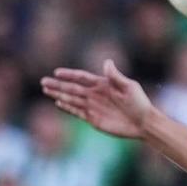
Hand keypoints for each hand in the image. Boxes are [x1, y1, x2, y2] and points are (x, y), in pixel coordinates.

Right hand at [40, 60, 154, 140]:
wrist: (143, 123)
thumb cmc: (139, 103)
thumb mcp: (129, 87)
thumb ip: (115, 76)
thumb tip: (106, 62)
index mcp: (103, 84)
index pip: (82, 77)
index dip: (69, 75)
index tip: (57, 72)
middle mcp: (95, 94)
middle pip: (72, 88)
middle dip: (57, 85)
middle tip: (43, 82)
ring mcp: (93, 107)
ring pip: (72, 99)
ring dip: (59, 95)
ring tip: (45, 90)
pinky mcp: (93, 119)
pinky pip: (77, 112)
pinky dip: (68, 107)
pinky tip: (58, 103)